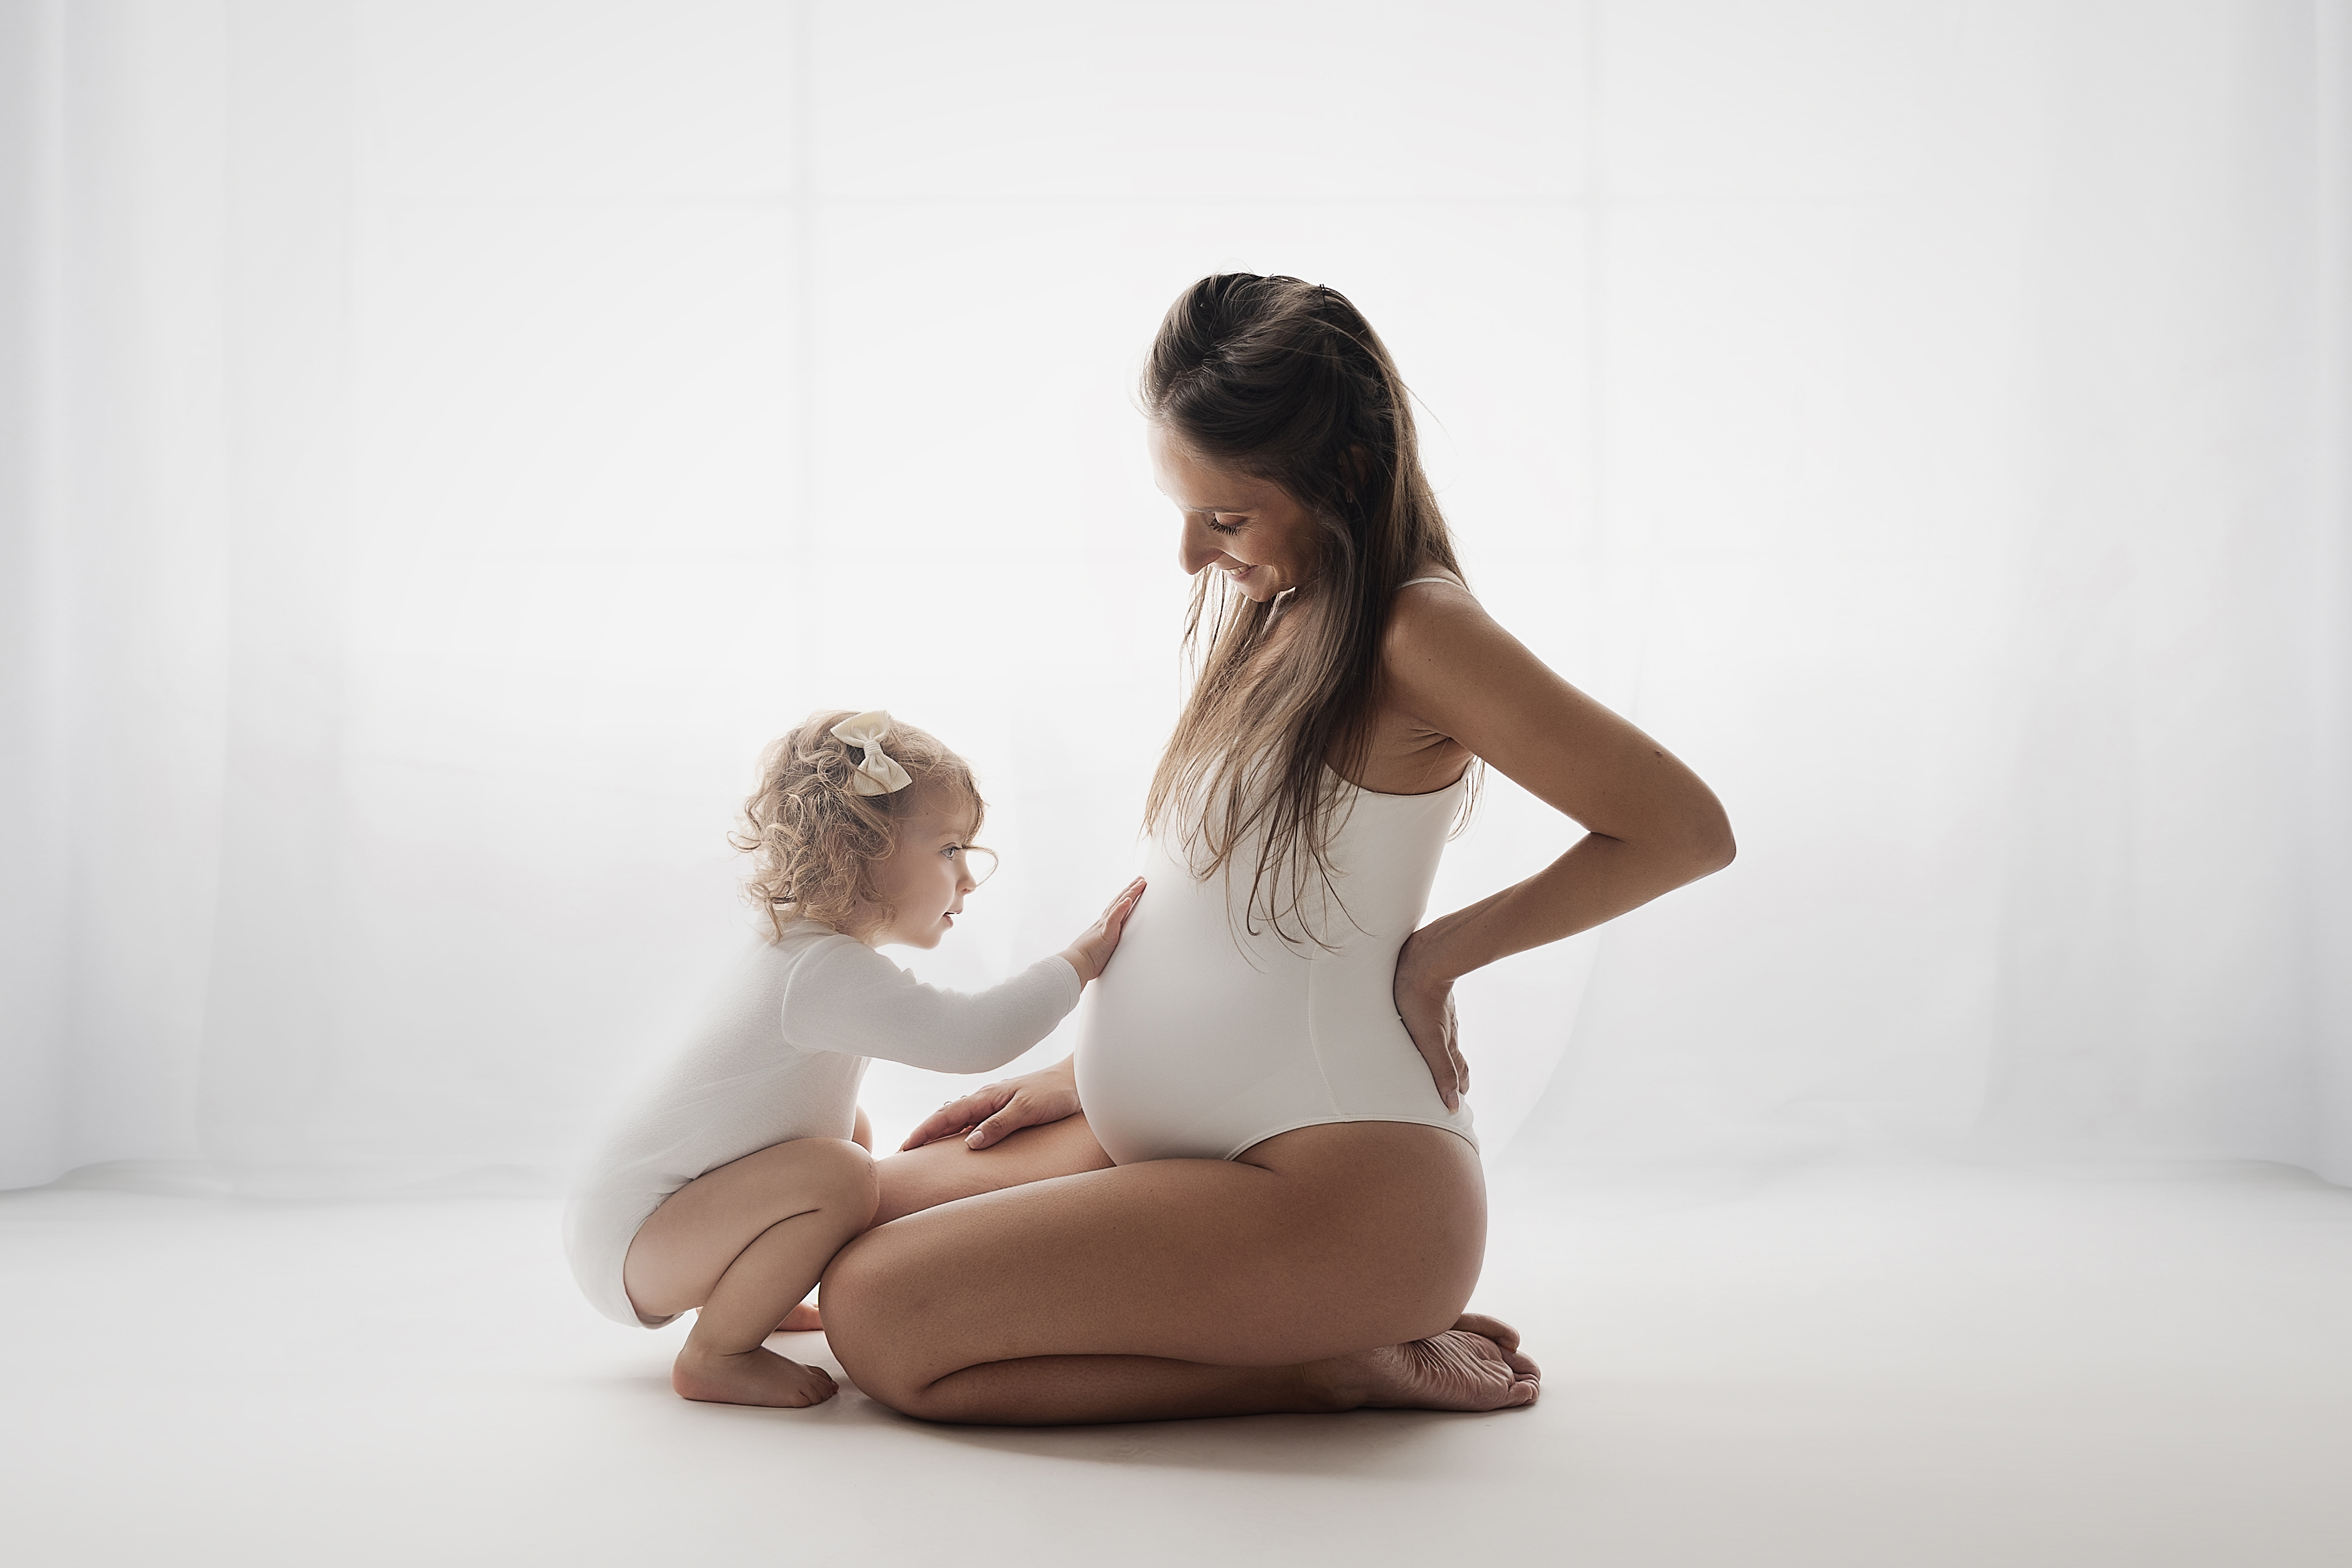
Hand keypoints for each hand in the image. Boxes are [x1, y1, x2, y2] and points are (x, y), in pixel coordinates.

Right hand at [899, 1056, 1082, 1151]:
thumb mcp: (1027, 1110)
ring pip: (959, 1119)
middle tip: (904, 1153)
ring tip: (923, 1150)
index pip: (946, 1116)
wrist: (1077, 1080)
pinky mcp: (1005, 1109)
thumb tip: (970, 1143)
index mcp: (986, 1097)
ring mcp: (994, 1104)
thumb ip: (999, 1125)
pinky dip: (959, 1131)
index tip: (905, 1148)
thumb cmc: (1055, 1094)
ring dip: (940, 1133)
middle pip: (946, 1117)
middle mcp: (986, 1099)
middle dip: (924, 1133)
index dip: (924, 1132)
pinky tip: (959, 1141)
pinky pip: (974, 1121)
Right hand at [1059, 877, 1145, 983]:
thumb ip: (1104, 945)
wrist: (1073, 966)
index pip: (1115, 909)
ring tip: (1139, 883)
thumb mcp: (1098, 950)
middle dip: (1130, 890)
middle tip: (1140, 879)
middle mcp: (1102, 923)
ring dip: (1130, 893)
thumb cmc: (1084, 962)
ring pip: (1118, 906)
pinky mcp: (1105, 934)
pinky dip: (1121, 909)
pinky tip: (1128, 900)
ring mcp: (1103, 927)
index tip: (1133, 888)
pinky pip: (1113, 919)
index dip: (1124, 898)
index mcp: (1102, 927)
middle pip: (1118, 902)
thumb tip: (1108, 948)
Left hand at [1394, 929, 1468, 1111]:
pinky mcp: (1430, 993)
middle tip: (1454, 1086)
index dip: (1458, 1087)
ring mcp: (1441, 1010)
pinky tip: (1426, 1022)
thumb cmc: (1419, 997)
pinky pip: (1435, 1016)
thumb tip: (1452, 1105)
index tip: (1459, 1102)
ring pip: (1445, 1035)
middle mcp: (1448, 1027)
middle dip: (1454, 1072)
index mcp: (1447, 1041)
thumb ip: (1441, 1069)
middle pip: (1453, 1055)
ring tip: (1439, 1058)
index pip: (1457, 1071)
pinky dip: (1434, 1028)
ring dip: (1443, 1050)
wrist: (1425, 955)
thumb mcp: (1429, 1039)